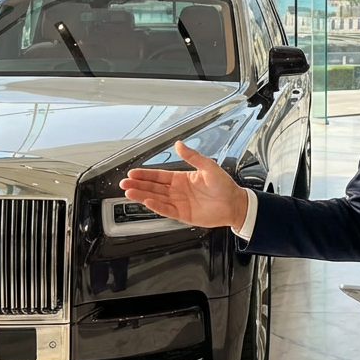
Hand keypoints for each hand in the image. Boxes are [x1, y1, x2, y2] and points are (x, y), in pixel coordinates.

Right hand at [119, 140, 248, 230]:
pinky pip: (166, 210)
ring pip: (156, 198)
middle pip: (153, 187)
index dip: (145, 174)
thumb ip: (192, 156)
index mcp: (182, 178)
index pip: (159, 176)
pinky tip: (146, 201)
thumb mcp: (208, 166)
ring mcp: (179, 203)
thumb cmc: (224, 186)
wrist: (235, 204)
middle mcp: (178, 191)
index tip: (133, 173)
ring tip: (129, 192)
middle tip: (124, 183)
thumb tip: (178, 144)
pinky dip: (156, 206)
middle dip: (138, 185)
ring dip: (142, 195)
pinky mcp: (183, 215)